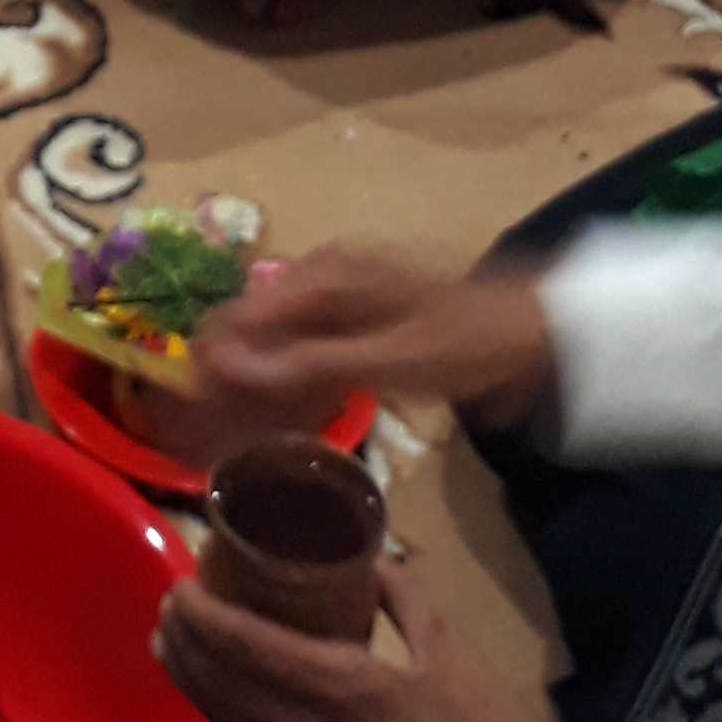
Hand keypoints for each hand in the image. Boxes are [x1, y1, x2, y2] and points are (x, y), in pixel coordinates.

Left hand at [154, 559, 539, 721]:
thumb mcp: (443, 645)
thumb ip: (398, 596)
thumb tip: (365, 564)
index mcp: (337, 685)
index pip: (240, 644)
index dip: (199, 614)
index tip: (180, 582)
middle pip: (216, 681)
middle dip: (183, 640)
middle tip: (170, 603)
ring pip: (224, 716)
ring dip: (190, 676)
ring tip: (171, 640)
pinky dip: (219, 707)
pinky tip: (215, 687)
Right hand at [188, 246, 555, 441]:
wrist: (537, 335)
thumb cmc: (466, 342)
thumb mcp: (389, 359)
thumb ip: (308, 364)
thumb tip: (225, 366)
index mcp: (323, 277)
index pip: (237, 317)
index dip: (205, 368)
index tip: (185, 419)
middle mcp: (320, 282)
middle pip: (247, 332)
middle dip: (219, 384)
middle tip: (198, 442)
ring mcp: (339, 305)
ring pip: (271, 350)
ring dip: (247, 394)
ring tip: (224, 445)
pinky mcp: (356, 330)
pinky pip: (303, 359)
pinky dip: (285, 393)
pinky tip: (275, 429)